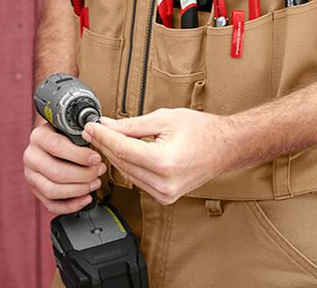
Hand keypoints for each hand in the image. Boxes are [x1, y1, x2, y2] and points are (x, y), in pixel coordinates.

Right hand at [23, 120, 106, 217]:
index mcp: (39, 136)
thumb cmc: (66, 134)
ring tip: (95, 183)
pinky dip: (71, 205)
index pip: (56, 146)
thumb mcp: (71, 126)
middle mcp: (31, 156)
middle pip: (56, 172)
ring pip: (53, 190)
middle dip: (83, 175)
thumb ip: (82, 129)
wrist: (53, 143)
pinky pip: (52, 205)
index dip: (79, 155)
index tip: (96, 158)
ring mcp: (31, 176)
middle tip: (99, 171)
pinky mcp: (36, 192)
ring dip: (79, 190)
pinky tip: (86, 198)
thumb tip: (100, 131)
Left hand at [82, 108, 233, 204]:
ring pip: (127, 173)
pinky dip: (129, 166)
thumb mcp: (165, 119)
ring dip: (115, 155)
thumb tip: (107, 125)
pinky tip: (125, 152)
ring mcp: (165, 193)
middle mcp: (163, 183)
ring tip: (108, 137)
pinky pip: (138, 180)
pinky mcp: (165, 197)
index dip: (102, 136)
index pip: (121, 149)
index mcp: (163, 162)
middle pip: (122, 163)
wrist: (225, 147)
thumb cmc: (201, 130)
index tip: (90, 126)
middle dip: (106, 144)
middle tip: (94, 129)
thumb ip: (132, 125)